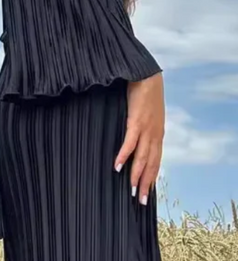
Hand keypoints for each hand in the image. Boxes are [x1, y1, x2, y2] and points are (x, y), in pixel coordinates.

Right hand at [114, 72, 164, 205]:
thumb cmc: (144, 90)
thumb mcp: (144, 111)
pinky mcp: (137, 120)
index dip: (151, 176)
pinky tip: (117, 166)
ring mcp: (147, 128)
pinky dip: (124, 155)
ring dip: (136, 175)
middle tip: (138, 201)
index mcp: (157, 133)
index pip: (156, 160)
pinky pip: (130, 142)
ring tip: (130, 190)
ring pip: (143, 158)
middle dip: (145, 183)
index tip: (146, 191)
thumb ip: (139, 124)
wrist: (147, 74)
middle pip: (151, 164)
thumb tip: (130, 133)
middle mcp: (155, 134)